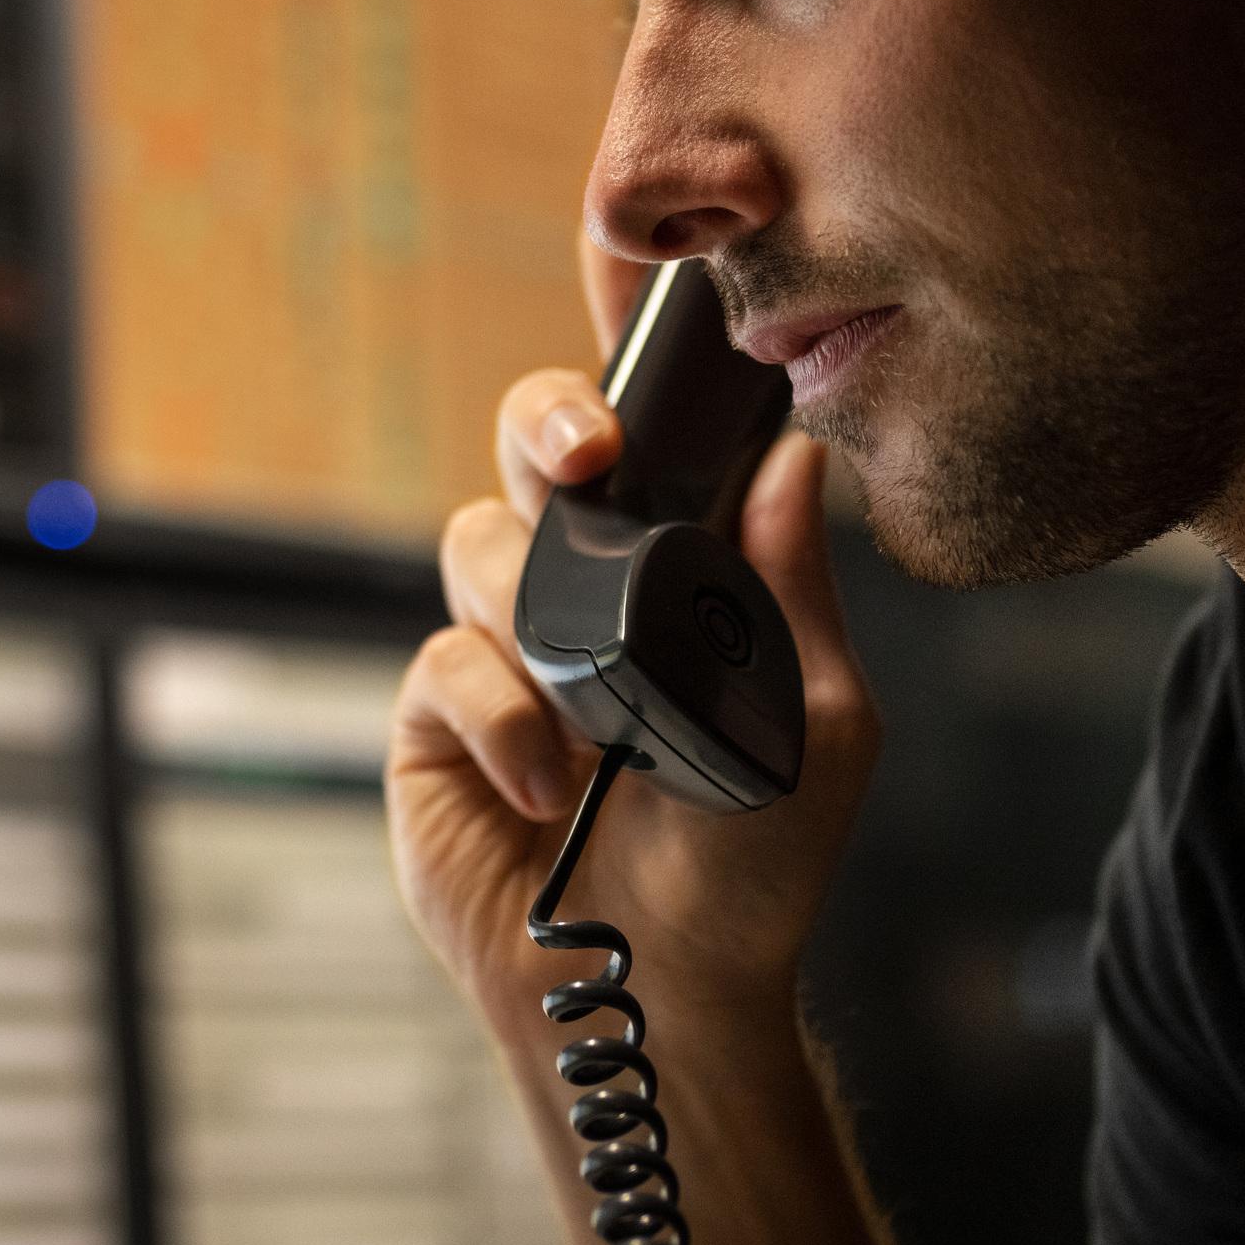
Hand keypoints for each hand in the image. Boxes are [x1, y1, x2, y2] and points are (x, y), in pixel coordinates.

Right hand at [385, 236, 882, 1021]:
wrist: (665, 986)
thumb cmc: (752, 868)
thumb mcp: (813, 722)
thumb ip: (793, 591)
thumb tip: (796, 458)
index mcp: (674, 565)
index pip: (649, 431)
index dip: (625, 340)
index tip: (635, 258)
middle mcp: (580, 584)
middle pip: (535, 443)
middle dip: (549, 420)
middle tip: (589, 456)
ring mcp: (499, 645)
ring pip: (478, 544)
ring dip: (537, 619)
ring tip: (597, 724)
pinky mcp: (431, 717)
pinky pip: (443, 662)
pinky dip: (501, 717)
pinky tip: (549, 785)